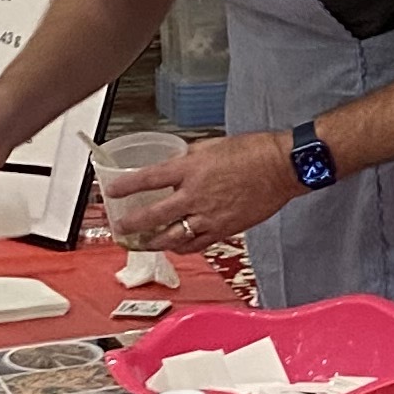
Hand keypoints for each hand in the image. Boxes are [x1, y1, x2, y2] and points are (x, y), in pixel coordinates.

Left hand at [129, 127, 297, 246]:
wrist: (281, 167)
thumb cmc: (253, 152)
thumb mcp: (212, 145)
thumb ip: (190, 158)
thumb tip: (176, 164)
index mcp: (191, 169)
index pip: (148, 179)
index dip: (125, 186)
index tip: (111, 191)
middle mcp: (196, 195)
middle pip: (154, 215)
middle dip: (132, 224)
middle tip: (120, 228)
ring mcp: (209, 216)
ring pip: (173, 236)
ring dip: (153, 242)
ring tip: (142, 244)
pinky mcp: (224, 229)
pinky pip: (197, 244)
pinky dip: (182, 247)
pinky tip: (174, 246)